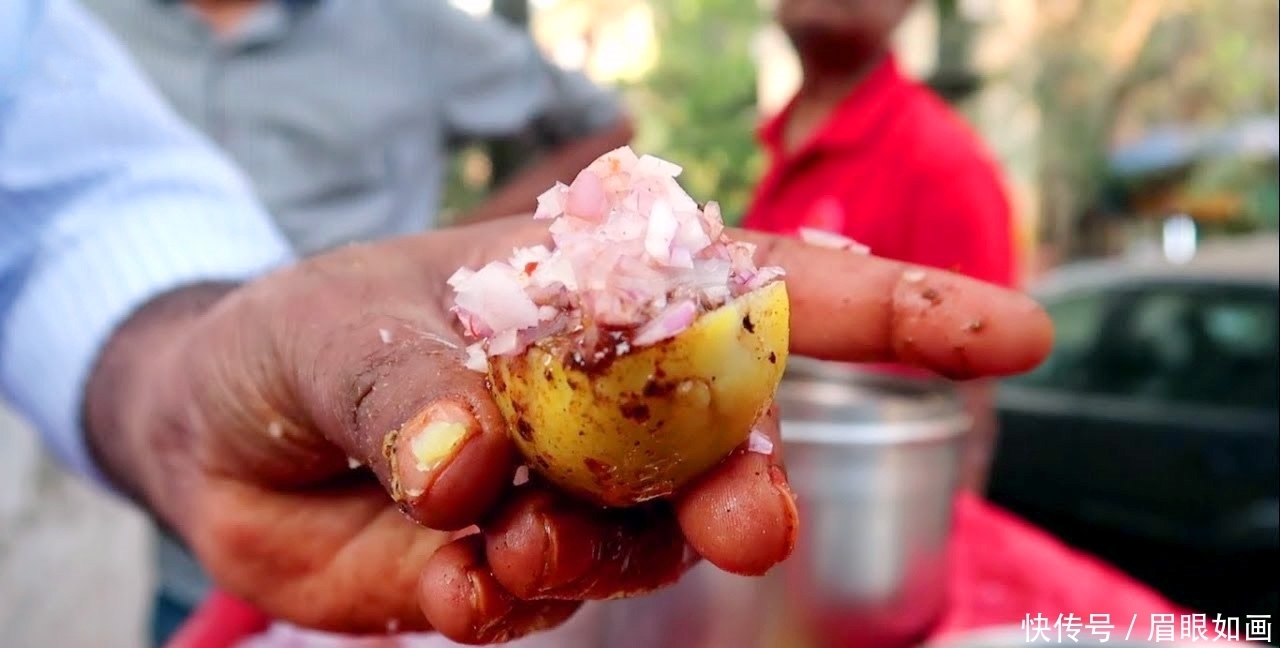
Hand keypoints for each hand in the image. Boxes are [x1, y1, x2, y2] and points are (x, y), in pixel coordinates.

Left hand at [85, 217, 1051, 643]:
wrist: (221, 432)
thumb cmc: (303, 336)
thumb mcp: (338, 331)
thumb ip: (409, 389)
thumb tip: (473, 468)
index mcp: (607, 301)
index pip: (769, 296)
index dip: (899, 312)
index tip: (1015, 335)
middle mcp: (615, 402)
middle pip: (733, 443)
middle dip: (750, 487)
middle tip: (746, 526)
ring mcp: (576, 494)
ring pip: (646, 538)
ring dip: (602, 550)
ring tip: (512, 544)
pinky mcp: (519, 572)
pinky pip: (549, 600)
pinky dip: (509, 599)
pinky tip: (450, 581)